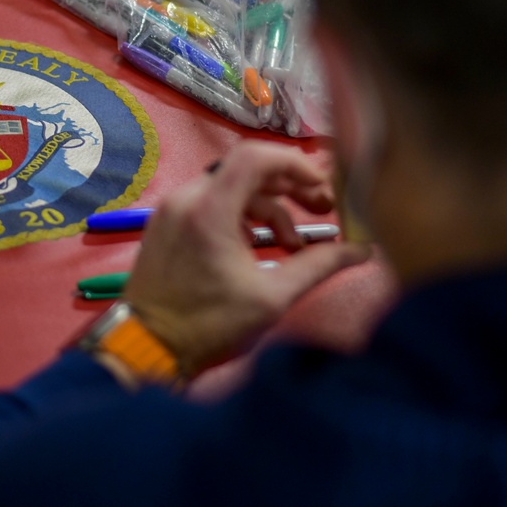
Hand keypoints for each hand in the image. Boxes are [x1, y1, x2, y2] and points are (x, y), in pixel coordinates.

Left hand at [123, 139, 369, 378]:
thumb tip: (361, 249)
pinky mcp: (166, 224)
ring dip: (268, 207)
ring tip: (293, 246)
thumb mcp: (272, 298)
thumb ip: (318, 265)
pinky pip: (211, 203)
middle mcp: (186, 198)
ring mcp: (172, 210)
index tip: (323, 188)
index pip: (256, 157)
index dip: (296, 164)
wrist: (146, 349)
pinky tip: (258, 247)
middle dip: (289, 187)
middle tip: (322, 210)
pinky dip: (240, 216)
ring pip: (231, 188)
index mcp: (208, 210)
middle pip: (247, 170)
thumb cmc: (208, 327)